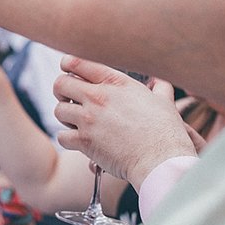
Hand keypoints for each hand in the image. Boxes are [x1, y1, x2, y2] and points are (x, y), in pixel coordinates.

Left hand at [52, 57, 201, 187]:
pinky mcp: (85, 141)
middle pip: (60, 84)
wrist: (162, 161)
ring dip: (66, 117)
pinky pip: (62, 136)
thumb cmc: (166, 133)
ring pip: (58, 109)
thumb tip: (161, 80)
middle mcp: (98, 97)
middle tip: (70, 100)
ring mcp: (89, 118)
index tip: (67, 70)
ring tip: (78, 123)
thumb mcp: (164, 102)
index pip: (77, 62)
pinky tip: (80, 141)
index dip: (67, 65)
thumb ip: (159, 88)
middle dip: (62, 91)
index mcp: (115, 83)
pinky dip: (68, 140)